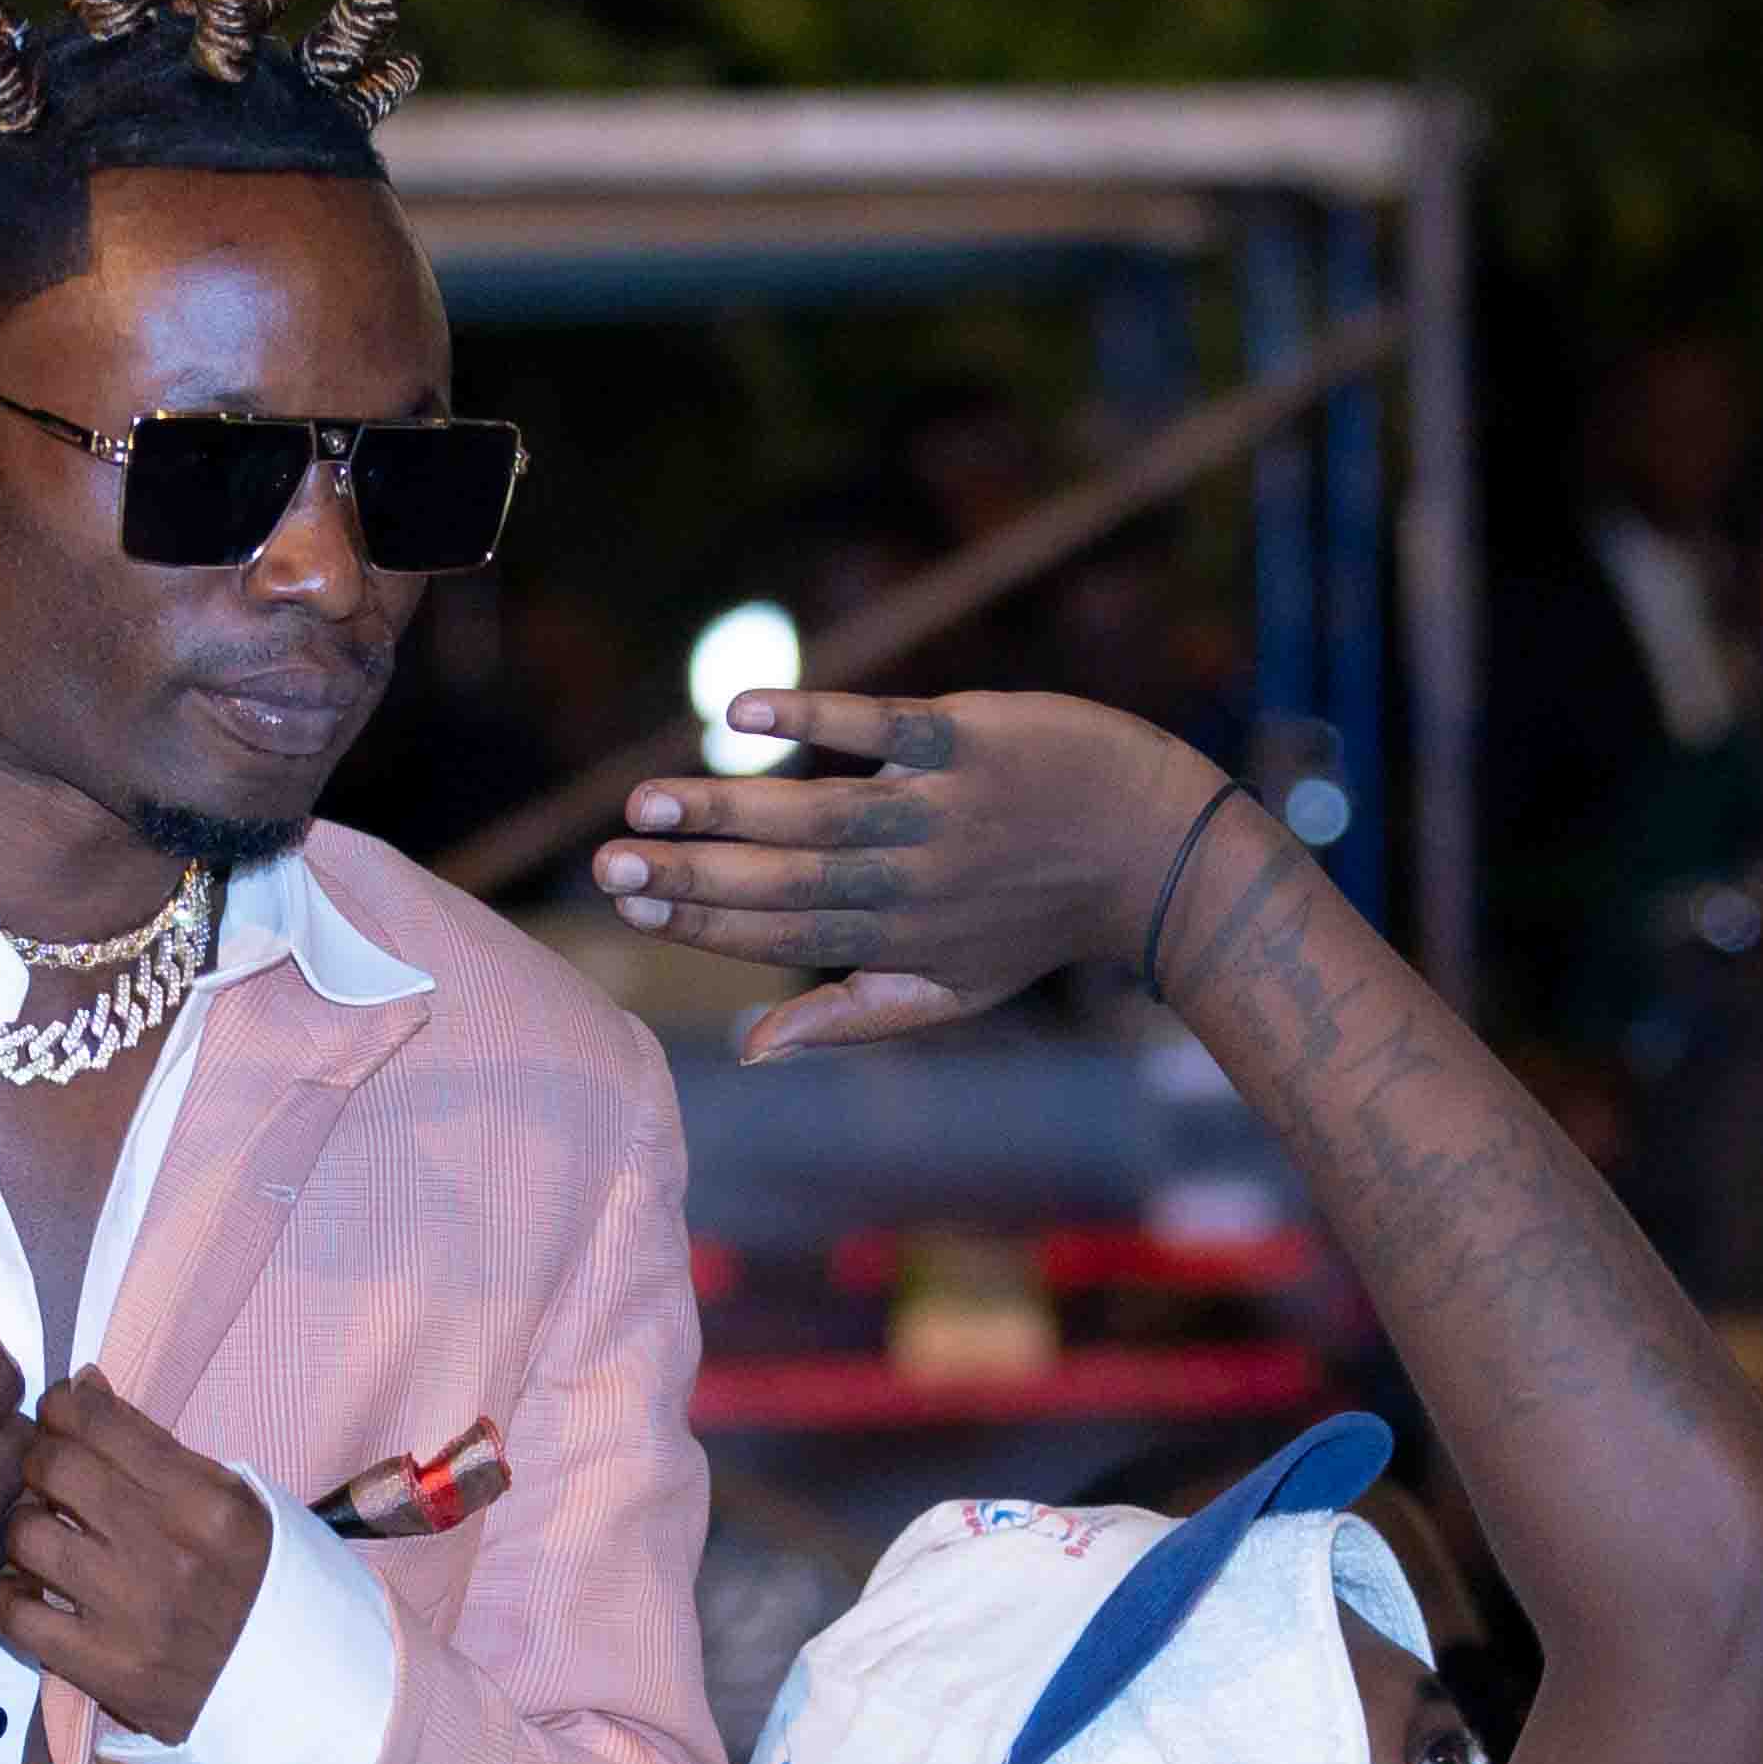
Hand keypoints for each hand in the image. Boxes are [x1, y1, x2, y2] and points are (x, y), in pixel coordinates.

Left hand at [0, 1374, 273, 1749]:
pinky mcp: (105, 1668)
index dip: (62, 1408)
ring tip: (41, 1540)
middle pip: (54, 1468)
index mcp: (206, 1502)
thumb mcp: (234, 1503)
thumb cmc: (259, 1584)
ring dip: (22, 1530)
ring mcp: (133, 1612)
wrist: (297, 1690)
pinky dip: (7, 1598)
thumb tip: (83, 1386)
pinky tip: (26, 1593)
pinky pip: (16, 1616)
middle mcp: (168, 1550)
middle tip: (44, 1477)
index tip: (59, 1416)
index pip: (99, 1423)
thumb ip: (155, 1446)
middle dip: (37, 1460)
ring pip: (26, 1537)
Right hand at [590, 689, 1231, 1061]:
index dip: (703, 918)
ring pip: (820, 812)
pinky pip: (884, 727)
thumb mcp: (951, 992)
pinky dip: (815, 716)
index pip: (780, 933)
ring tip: (649, 799)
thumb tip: (748, 1052)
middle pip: (786, 879)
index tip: (630, 903)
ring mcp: (940, 810)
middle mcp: (911, 881)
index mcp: (895, 941)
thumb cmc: (1036, 923)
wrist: (1155, 853)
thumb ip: (848, 1016)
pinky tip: (741, 711)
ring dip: (730, 805)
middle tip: (607, 862)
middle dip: (692, 872)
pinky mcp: (971, 739)